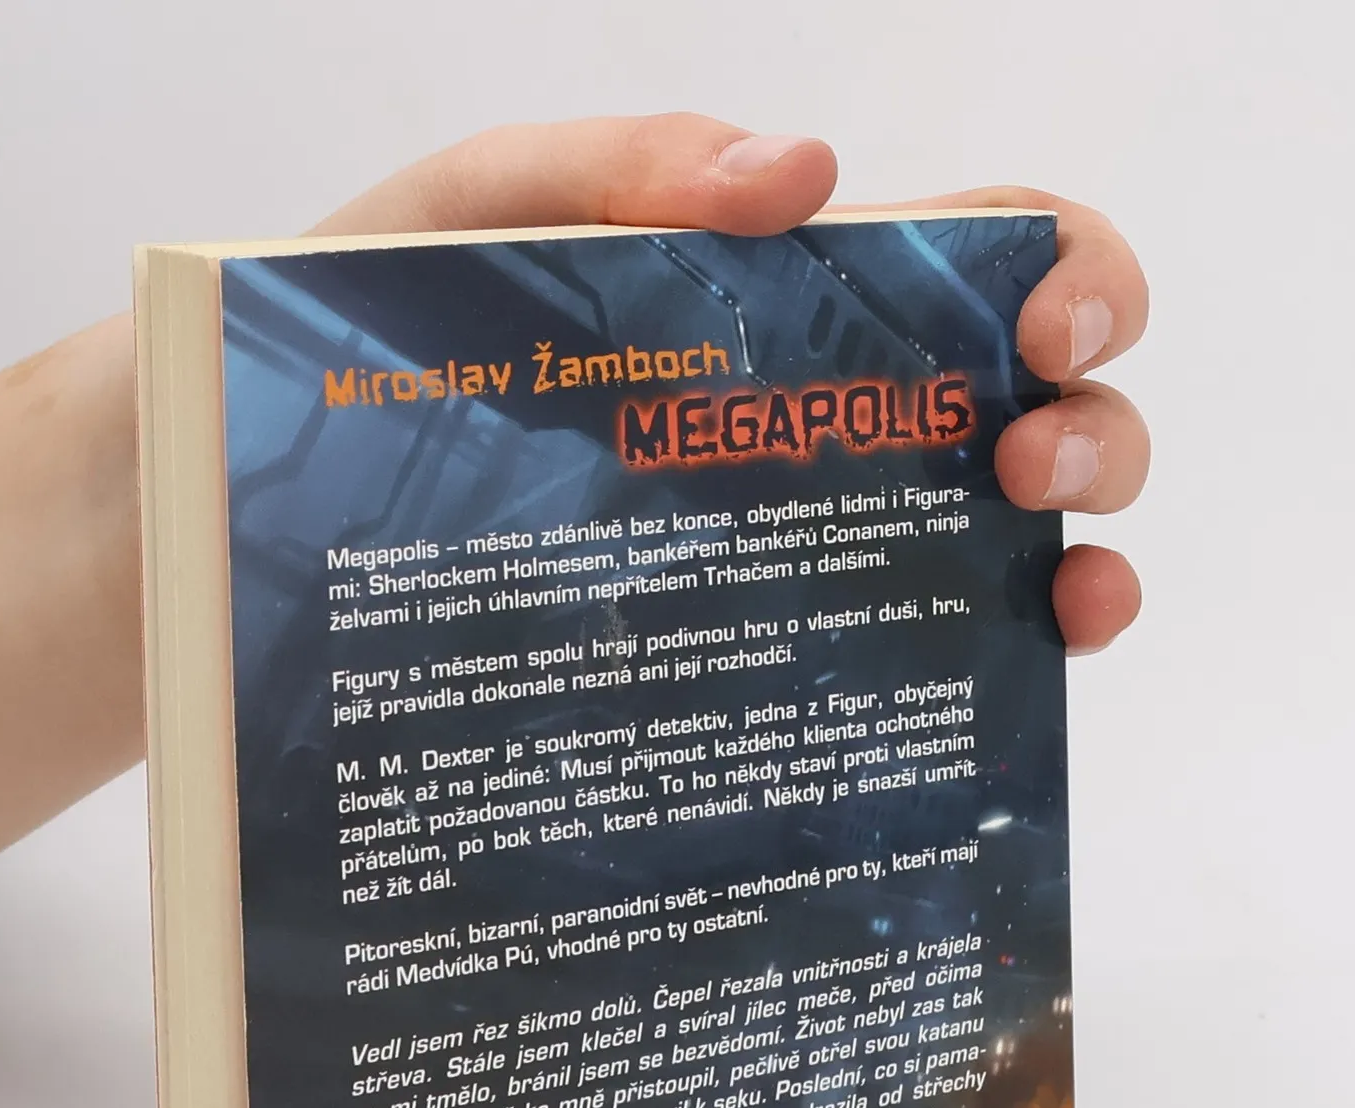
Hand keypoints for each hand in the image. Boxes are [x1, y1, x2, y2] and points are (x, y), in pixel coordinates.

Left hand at [314, 114, 1147, 654]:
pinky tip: (1004, 688)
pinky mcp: (768, 659)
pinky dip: (1002, 672)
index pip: (986, 254)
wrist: (260, 506)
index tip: (1041, 326)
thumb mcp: (471, 217)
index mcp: (787, 294)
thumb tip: (803, 178)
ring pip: (1014, 544)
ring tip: (1054, 584)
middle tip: (1025, 462)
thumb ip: (618, 171)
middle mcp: (833, 422)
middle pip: (1043, 400)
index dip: (1069, 272)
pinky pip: (921, 664)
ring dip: (1082, 556)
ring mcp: (811, 549)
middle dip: (1093, 421)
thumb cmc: (367, 346)